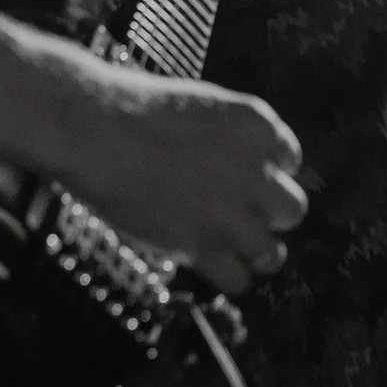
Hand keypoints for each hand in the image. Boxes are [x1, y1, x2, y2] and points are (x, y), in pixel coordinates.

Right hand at [57, 69, 307, 295]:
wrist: (94, 130)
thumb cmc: (135, 112)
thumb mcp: (201, 106)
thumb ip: (232, 138)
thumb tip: (246, 170)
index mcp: (256, 125)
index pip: (289, 160)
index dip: (265, 172)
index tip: (241, 178)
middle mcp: (254, 170)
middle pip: (292, 210)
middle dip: (268, 215)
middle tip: (239, 215)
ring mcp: (230, 211)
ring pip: (271, 253)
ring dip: (253, 252)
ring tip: (230, 247)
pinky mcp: (202, 244)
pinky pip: (238, 280)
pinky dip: (226, 278)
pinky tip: (208, 263)